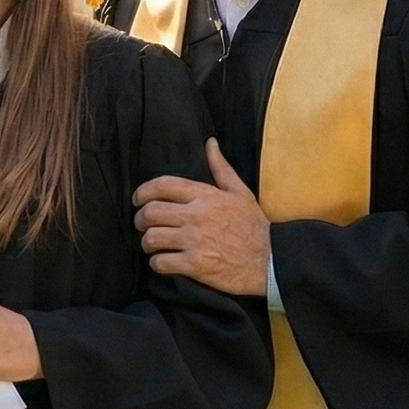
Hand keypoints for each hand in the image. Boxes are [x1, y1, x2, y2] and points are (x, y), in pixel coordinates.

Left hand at [133, 140, 269, 296]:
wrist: (271, 261)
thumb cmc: (254, 226)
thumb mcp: (240, 192)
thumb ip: (221, 168)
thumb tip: (210, 143)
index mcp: (206, 196)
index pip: (162, 185)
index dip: (143, 192)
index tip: (137, 200)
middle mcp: (197, 216)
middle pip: (150, 213)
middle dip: (140, 220)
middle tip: (142, 225)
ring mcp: (195, 241)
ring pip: (151, 238)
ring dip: (147, 243)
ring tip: (152, 245)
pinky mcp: (195, 265)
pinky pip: (160, 262)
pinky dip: (156, 263)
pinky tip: (163, 262)